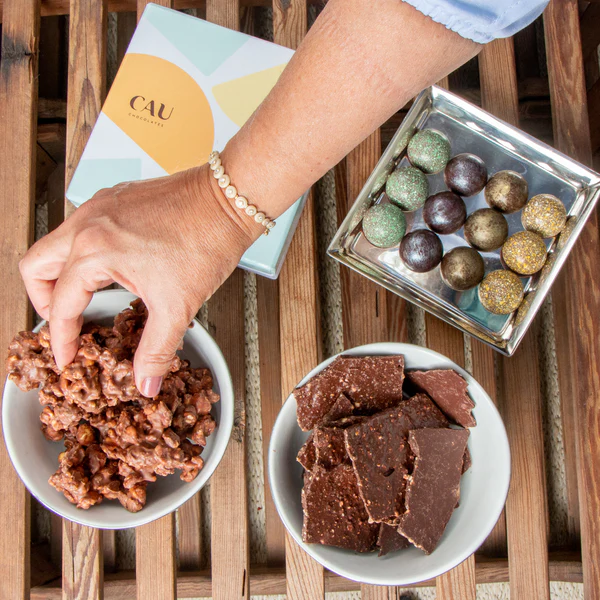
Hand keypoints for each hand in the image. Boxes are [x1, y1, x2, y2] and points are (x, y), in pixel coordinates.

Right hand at [19, 165, 256, 396]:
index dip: (62, 338)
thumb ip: (156, 350)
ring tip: (84, 299)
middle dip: (43, 300)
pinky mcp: (114, 198)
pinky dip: (82, 253)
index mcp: (95, 250)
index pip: (62, 303)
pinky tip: (109, 269)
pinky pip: (81, 228)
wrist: (229, 200)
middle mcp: (88, 223)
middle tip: (65, 322)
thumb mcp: (178, 306)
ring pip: (55, 243)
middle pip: (36, 266)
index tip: (67, 356)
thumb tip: (146, 382)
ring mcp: (100, 206)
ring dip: (61, 274)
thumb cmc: (206, 242)